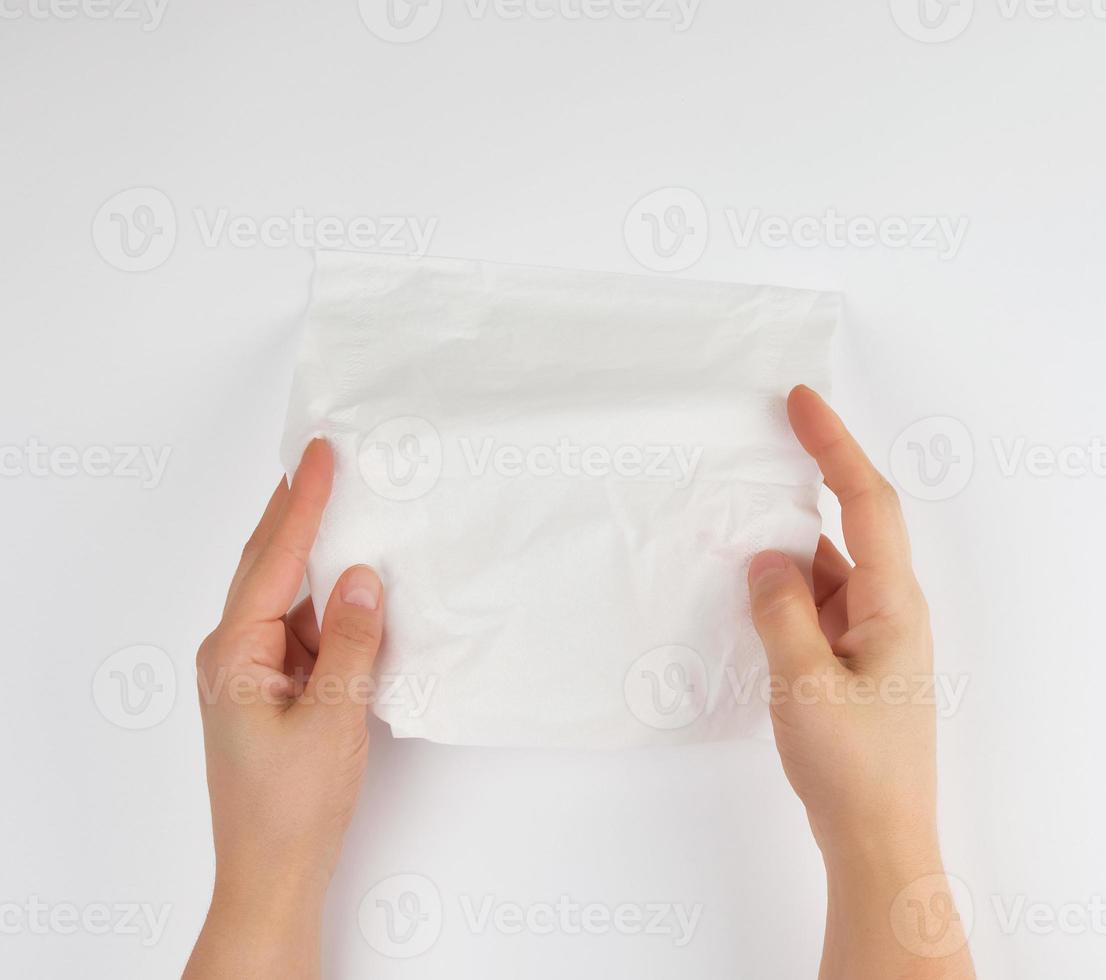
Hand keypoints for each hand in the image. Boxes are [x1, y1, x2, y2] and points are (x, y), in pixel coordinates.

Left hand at [185, 439, 383, 979]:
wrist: (273, 874)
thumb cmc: (293, 806)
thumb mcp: (334, 718)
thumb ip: (354, 642)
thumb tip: (366, 576)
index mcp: (236, 651)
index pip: (274, 558)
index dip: (301, 502)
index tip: (321, 451)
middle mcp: (236, 650)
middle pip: (269, 563)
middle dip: (296, 510)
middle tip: (324, 455)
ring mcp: (255, 670)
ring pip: (292, 596)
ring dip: (321, 559)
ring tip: (353, 508)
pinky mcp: (277, 688)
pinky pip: (308, 629)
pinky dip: (334, 606)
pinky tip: (362, 589)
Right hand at [748, 386, 973, 978]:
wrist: (878, 840)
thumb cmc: (852, 766)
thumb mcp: (803, 682)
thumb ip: (781, 610)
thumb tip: (767, 558)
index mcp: (891, 604)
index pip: (867, 501)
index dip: (834, 444)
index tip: (800, 400)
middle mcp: (887, 610)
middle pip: (847, 527)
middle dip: (805, 487)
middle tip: (756, 451)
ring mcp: (870, 638)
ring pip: (824, 571)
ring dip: (784, 551)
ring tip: (731, 532)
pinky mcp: (851, 662)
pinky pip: (814, 606)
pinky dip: (782, 592)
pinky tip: (747, 596)